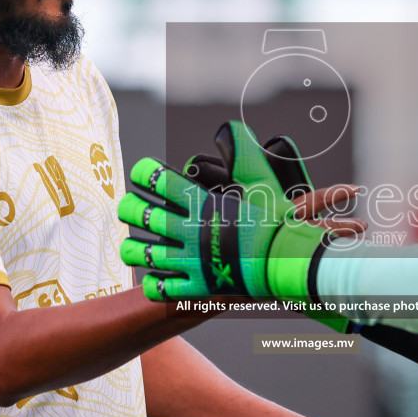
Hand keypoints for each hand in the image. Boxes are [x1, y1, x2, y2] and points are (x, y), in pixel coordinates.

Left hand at [118, 121, 332, 301]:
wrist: (289, 261)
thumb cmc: (276, 220)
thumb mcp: (262, 180)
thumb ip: (243, 153)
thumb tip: (230, 127)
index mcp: (203, 203)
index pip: (160, 182)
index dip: (145, 174)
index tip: (142, 174)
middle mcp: (192, 231)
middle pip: (145, 216)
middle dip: (130, 209)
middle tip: (128, 208)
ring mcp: (193, 261)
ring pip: (147, 254)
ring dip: (133, 248)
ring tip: (130, 246)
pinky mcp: (199, 287)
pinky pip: (165, 289)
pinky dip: (154, 283)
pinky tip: (153, 277)